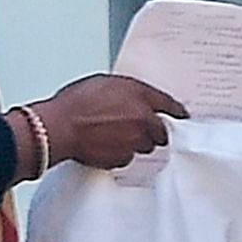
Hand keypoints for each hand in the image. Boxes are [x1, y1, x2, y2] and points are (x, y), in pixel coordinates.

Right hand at [29, 74, 176, 170]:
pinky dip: (120, 153)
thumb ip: (125, 91)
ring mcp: (135, 141)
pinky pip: (128, 157)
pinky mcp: (123, 158)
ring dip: (135, 142)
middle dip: (151, 130)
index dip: (177, 110)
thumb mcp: (103, 83)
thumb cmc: (74, 103)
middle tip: (133, 127)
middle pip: (160, 131)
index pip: (168, 104)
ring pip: (145, 146)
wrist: (59, 128)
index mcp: (139, 95)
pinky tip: (104, 145)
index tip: (182, 115)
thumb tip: (130, 98)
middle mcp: (142, 119)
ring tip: (112, 135)